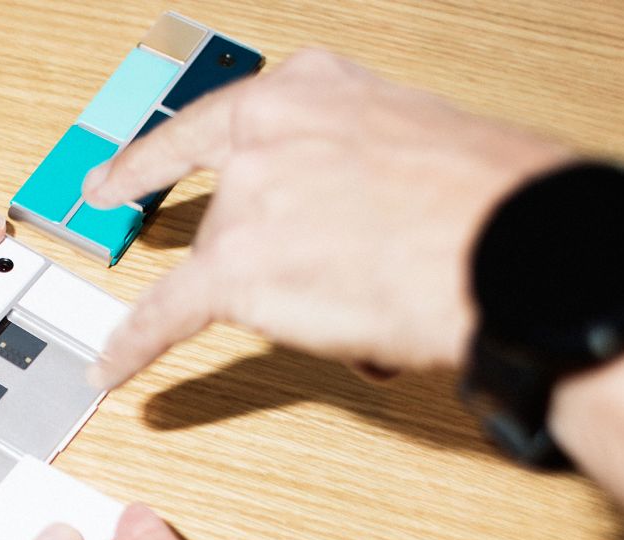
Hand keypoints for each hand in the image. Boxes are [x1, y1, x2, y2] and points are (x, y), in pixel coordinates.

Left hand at [82, 49, 570, 387]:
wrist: (510, 247)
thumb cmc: (491, 201)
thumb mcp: (414, 138)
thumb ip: (354, 168)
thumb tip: (343, 223)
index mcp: (309, 90)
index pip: (212, 124)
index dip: (154, 158)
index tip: (117, 175)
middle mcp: (265, 137)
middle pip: (229, 210)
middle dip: (267, 249)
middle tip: (294, 263)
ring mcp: (246, 203)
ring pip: (229, 268)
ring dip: (283, 297)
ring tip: (362, 303)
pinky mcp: (235, 273)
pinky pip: (164, 316)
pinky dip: (135, 347)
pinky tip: (112, 366)